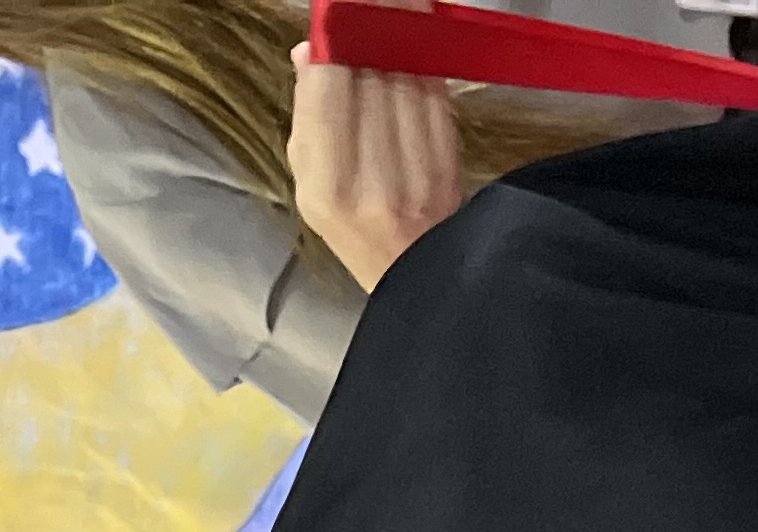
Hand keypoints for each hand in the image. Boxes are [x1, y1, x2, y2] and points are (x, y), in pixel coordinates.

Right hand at [290, 0, 463, 290]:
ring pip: (405, 75)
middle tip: (364, 0)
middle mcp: (374, 179)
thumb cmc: (354, 232)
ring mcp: (418, 170)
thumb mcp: (310, 187)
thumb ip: (307, 118)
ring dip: (398, 29)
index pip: (330, 90)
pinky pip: (433, 91)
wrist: (419, 278)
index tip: (336, 10)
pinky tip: (414, 29)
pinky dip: (422, 56)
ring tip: (391, 1)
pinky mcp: (450, 160)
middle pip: (371, 74)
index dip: (335, 38)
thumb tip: (307, 51)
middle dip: (367, 24)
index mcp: (327, 187)